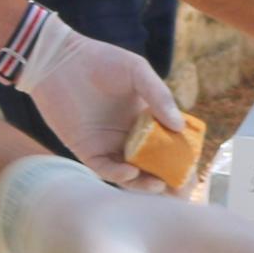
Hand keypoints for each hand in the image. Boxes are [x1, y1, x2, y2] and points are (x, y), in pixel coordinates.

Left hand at [12, 22, 183, 183]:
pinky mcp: (87, 150)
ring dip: (145, 183)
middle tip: (182, 191)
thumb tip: (178, 126)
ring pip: (131, 173)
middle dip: (167, 180)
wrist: (59, 60)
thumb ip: (158, 96)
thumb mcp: (136, 71)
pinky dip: (119, 174)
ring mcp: (108, 144)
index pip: (168, 144)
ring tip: (159, 186)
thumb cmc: (101, 60)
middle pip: (152, 165)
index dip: (181, 158)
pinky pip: (106, 169)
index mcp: (145, 118)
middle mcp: (128, 135)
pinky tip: (132, 171)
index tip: (194, 169)